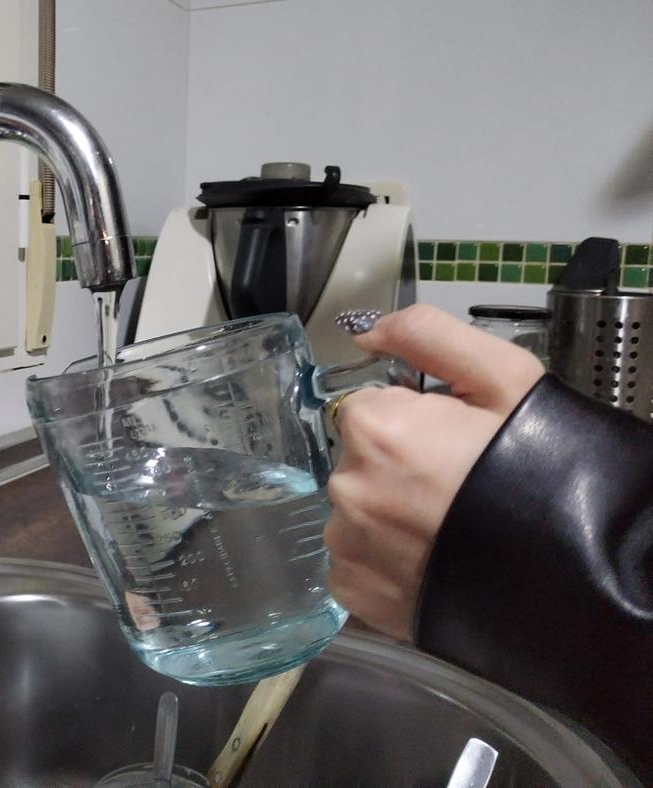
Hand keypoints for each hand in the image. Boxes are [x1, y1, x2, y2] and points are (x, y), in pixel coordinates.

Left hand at [324, 303, 544, 639]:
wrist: (580, 574)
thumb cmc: (546, 469)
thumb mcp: (504, 378)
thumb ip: (428, 335)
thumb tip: (368, 332)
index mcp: (374, 427)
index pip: (368, 408)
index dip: (413, 420)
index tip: (451, 440)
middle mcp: (347, 486)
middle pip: (359, 460)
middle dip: (398, 466)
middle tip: (456, 486)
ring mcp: (347, 545)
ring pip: (357, 512)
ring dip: (390, 515)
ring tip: (448, 529)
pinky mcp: (354, 593)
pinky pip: (357, 563)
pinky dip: (385, 561)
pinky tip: (432, 560)